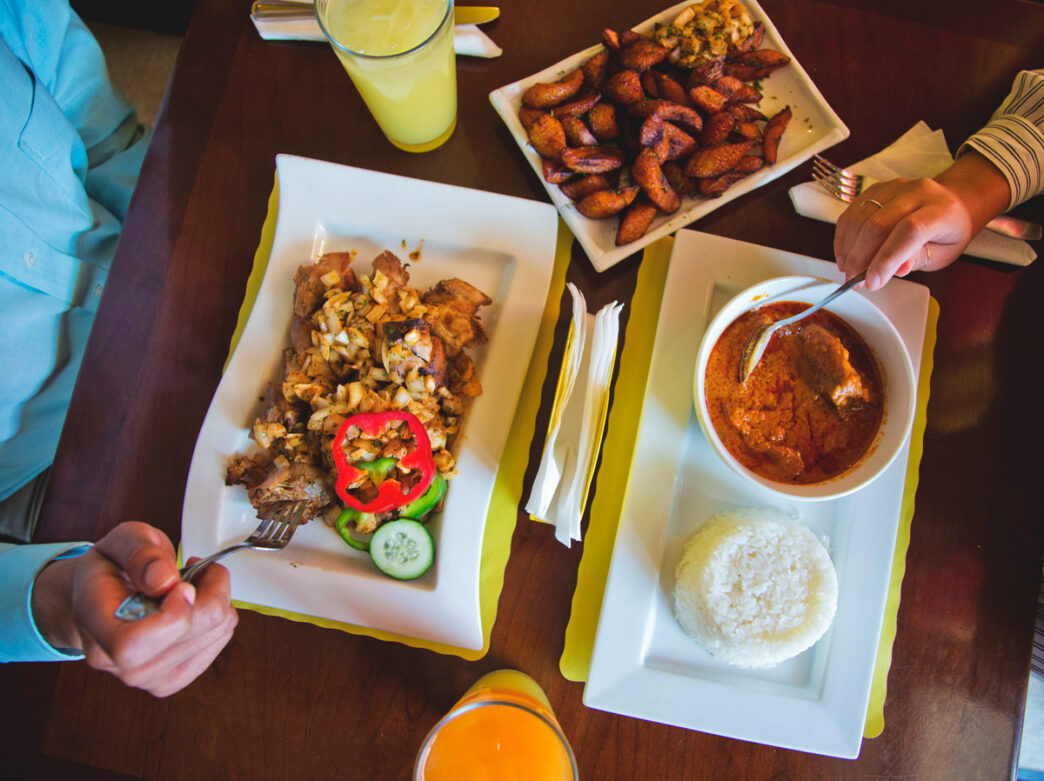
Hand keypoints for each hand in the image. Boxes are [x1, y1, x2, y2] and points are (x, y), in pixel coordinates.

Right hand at [31, 522, 236, 696]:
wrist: (102, 598)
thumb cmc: (111, 568)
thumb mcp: (121, 540)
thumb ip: (140, 553)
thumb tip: (164, 579)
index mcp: (94, 624)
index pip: (134, 643)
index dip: (173, 612)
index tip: (183, 582)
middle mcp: (117, 661)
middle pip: (192, 632)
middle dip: (210, 590)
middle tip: (197, 568)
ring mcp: (145, 676)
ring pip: (214, 634)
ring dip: (216, 600)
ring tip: (192, 585)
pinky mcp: (171, 680)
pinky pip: (219, 643)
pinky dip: (218, 619)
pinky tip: (197, 606)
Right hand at [833, 150, 1011, 290]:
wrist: (951, 202)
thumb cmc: (947, 232)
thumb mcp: (942, 254)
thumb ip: (918, 259)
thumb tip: (896, 270)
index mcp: (941, 209)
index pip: (909, 231)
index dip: (886, 259)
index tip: (873, 282)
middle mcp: (917, 192)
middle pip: (878, 224)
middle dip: (860, 258)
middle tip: (855, 282)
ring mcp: (894, 187)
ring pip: (859, 218)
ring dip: (848, 249)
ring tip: (848, 271)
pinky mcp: (875, 189)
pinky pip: (851, 213)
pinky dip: (843, 237)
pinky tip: (845, 255)